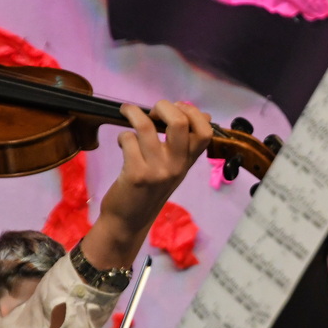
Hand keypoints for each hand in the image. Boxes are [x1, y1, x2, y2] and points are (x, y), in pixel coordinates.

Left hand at [83, 100, 211, 267]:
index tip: (177, 109)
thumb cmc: (151, 189)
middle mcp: (177, 165)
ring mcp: (157, 170)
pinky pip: (128, 139)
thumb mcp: (175, 168)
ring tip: (128, 112)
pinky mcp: (136, 174)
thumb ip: (186, 144)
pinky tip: (122, 143)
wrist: (130, 221)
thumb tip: (201, 114)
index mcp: (189, 161)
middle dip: (163, 106)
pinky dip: (122, 136)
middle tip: (152, 110)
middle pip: (179, 122)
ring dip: (133, 113)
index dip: (192, 112)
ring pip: (146, 127)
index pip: (205, 131)